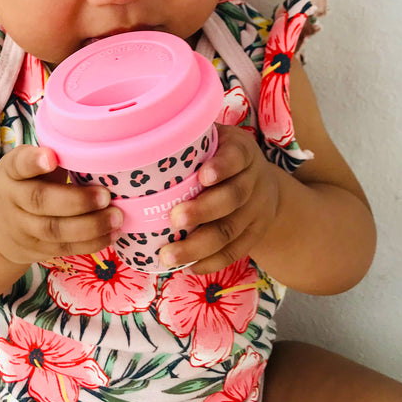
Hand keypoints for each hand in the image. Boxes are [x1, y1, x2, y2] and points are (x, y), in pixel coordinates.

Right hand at [0, 145, 123, 265]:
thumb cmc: (24, 185)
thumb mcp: (26, 167)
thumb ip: (51, 158)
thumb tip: (97, 149)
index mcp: (11, 172)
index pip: (19, 164)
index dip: (34, 161)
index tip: (51, 157)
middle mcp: (13, 200)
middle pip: (40, 202)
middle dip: (76, 201)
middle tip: (105, 196)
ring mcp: (23, 229)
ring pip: (54, 230)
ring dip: (90, 225)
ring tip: (116, 217)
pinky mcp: (37, 249)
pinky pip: (64, 248)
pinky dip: (91, 243)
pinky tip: (112, 234)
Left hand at [161, 124, 280, 274]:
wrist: (264, 185)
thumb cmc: (223, 157)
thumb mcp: (216, 138)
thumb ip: (188, 138)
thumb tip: (137, 135)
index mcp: (242, 152)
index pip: (236, 157)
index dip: (222, 166)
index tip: (203, 175)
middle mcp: (254, 181)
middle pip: (233, 198)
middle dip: (203, 211)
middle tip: (174, 219)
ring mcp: (257, 211)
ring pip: (231, 231)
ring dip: (199, 246)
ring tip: (168, 255)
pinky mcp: (255, 234)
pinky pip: (235, 252)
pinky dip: (211, 262)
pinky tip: (189, 266)